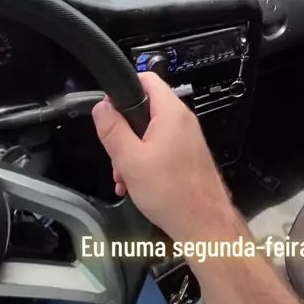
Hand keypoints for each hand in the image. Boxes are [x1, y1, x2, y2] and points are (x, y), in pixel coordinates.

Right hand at [92, 72, 230, 241]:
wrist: (202, 224)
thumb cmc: (173, 193)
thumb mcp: (130, 159)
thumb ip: (113, 130)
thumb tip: (101, 108)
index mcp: (171, 113)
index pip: (147, 79)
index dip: (124, 88)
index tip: (108, 107)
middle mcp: (182, 121)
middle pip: (145, 109)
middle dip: (124, 131)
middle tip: (116, 153)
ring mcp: (186, 138)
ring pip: (149, 132)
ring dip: (131, 151)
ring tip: (124, 175)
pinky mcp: (186, 154)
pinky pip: (160, 148)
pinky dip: (144, 160)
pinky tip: (135, 182)